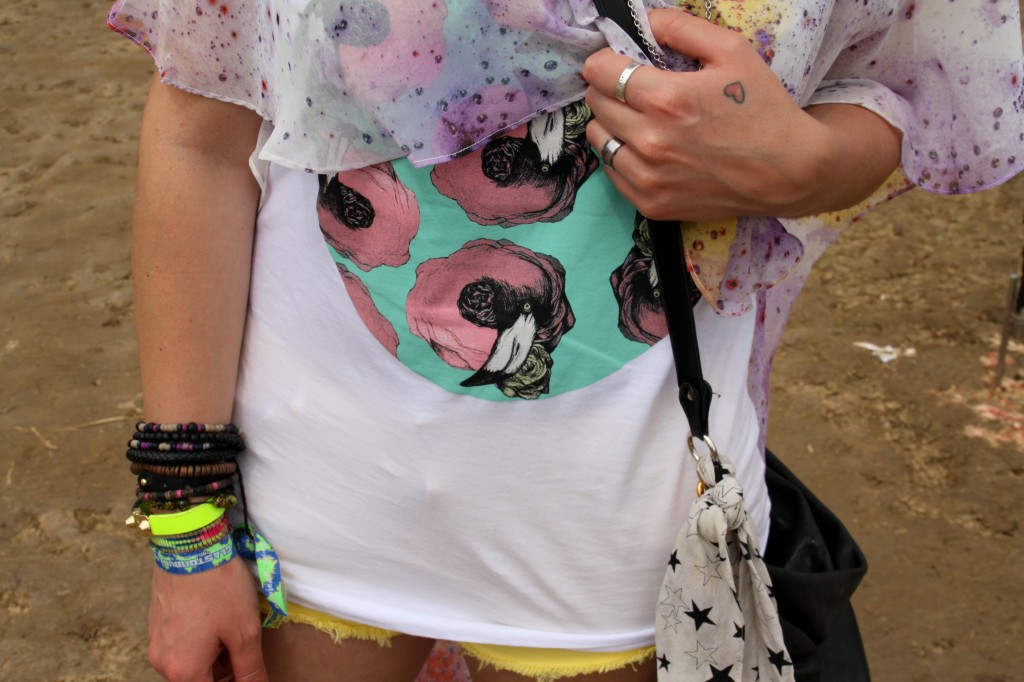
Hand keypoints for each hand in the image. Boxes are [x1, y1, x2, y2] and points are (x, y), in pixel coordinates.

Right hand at [148, 557, 267, 681]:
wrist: (190, 544)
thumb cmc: (220, 588)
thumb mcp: (244, 632)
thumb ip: (250, 669)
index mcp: (183, 671)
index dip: (238, 680)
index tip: (249, 665)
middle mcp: (162, 662)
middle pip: (200, 679)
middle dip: (226, 670)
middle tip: (246, 645)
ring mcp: (156, 642)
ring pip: (191, 662)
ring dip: (214, 654)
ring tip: (233, 625)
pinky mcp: (156, 622)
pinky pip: (180, 643)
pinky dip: (201, 639)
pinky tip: (217, 615)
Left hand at [582, 8, 900, 220]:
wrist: (788, 172)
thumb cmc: (763, 108)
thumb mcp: (732, 51)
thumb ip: (682, 28)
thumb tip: (645, 20)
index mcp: (665, 99)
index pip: (599, 72)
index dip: (606, 60)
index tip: (619, 62)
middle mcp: (650, 141)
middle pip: (596, 104)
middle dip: (610, 89)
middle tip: (635, 89)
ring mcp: (648, 177)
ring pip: (598, 139)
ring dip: (612, 123)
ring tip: (640, 119)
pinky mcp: (651, 204)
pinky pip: (611, 172)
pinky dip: (621, 155)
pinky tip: (647, 147)